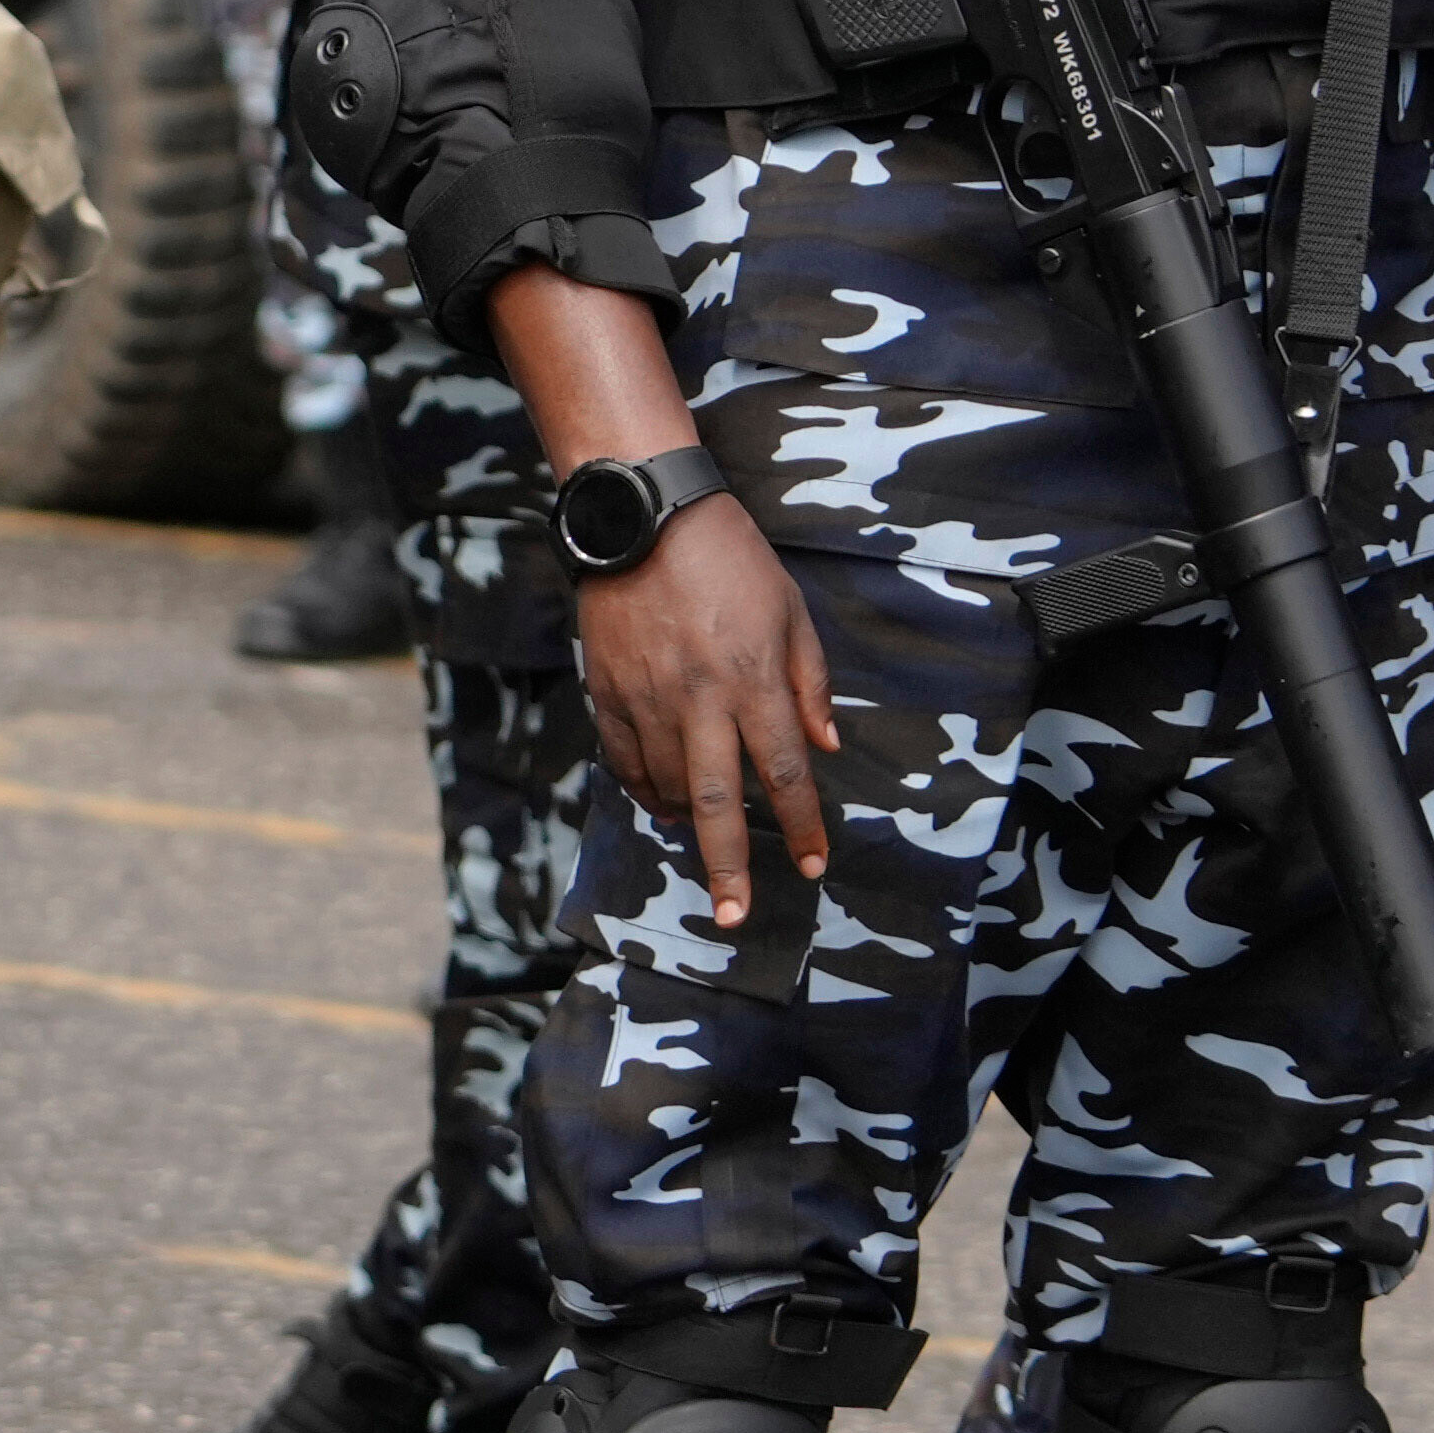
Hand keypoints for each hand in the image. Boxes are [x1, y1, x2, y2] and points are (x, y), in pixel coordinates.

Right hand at [573, 500, 839, 931]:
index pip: (784, 772)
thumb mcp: (790, 612)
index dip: (802, 826)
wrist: (640, 515)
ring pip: (668, 786)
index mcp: (752, 680)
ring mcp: (647, 698)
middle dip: (731, 866)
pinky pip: (625, 760)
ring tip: (706, 845)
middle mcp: (699, 699)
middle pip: (717, 801)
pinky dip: (644, 791)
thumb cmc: (728, 558)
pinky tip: (661, 805)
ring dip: (689, 824)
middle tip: (736, 917)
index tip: (814, 865)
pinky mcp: (608, 690)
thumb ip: (809, 683)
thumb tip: (825, 747)